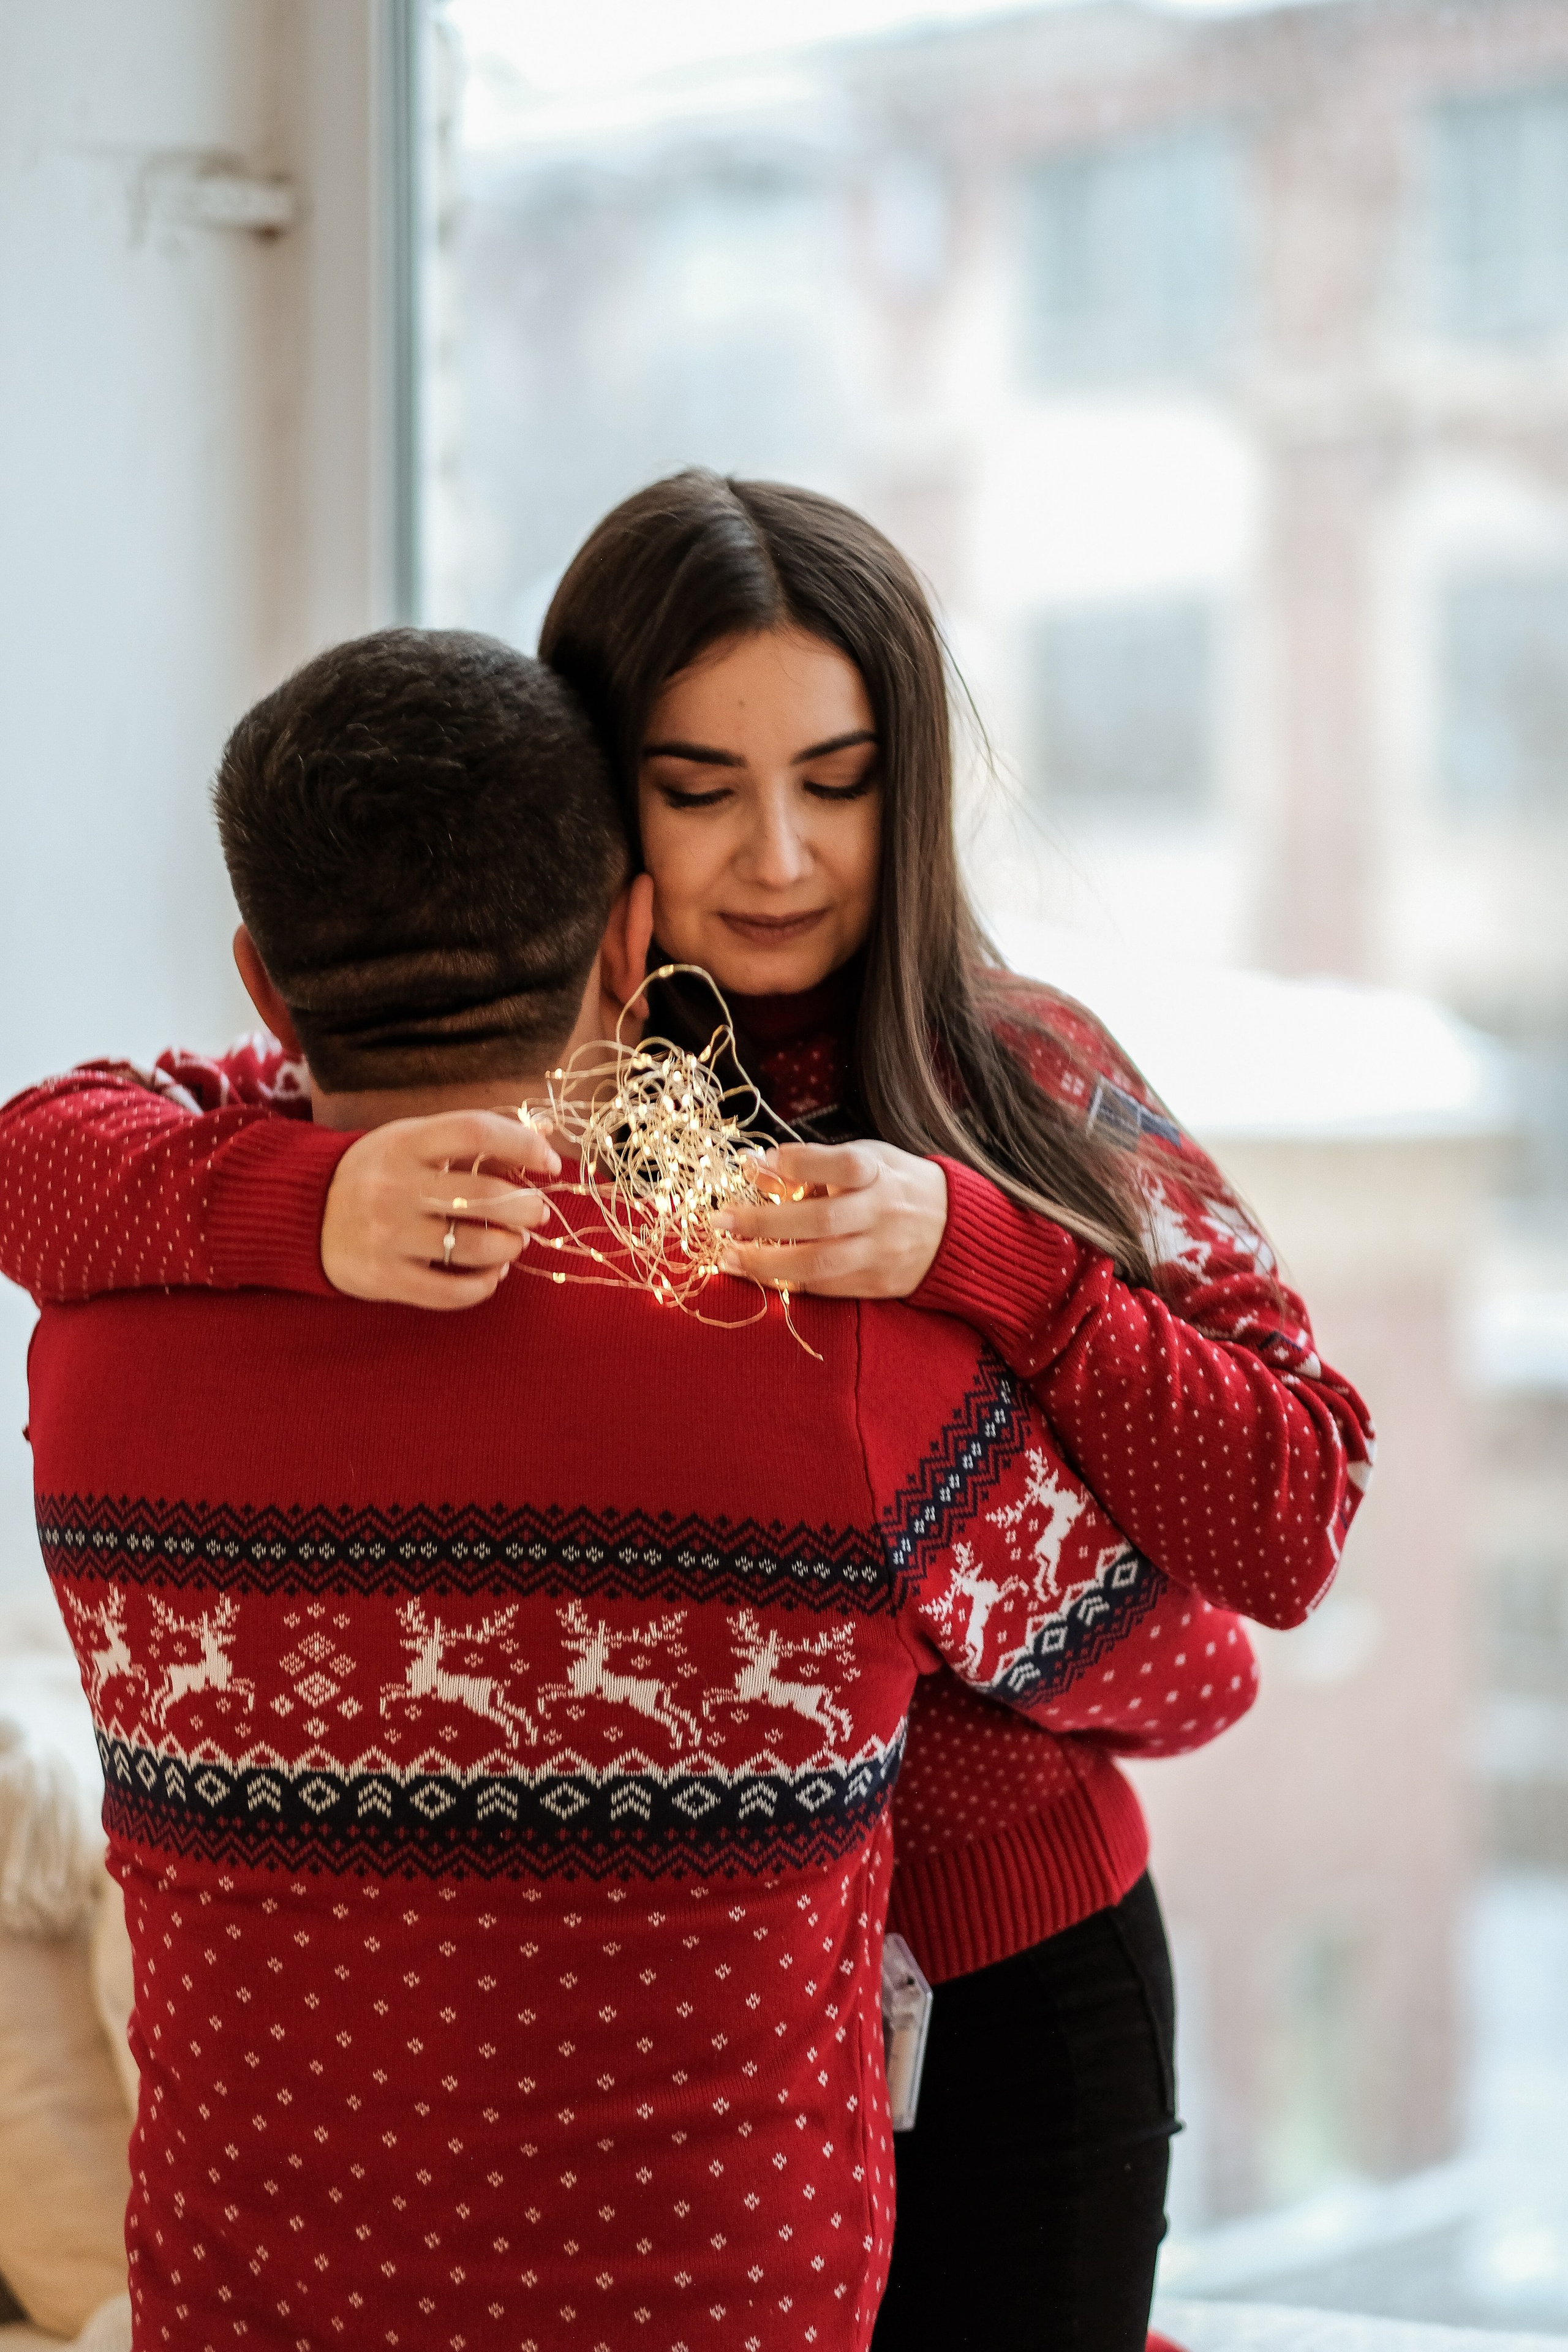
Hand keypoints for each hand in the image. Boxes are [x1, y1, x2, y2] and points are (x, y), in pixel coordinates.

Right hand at [321, 1109, 560, 1309]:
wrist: (301, 1212)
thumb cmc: (375, 1173)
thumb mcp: (409, 1141)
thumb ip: (466, 1140)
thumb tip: (542, 1137)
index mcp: (405, 1142)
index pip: (475, 1131)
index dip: (523, 1144)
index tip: (550, 1163)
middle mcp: (396, 1186)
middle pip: (483, 1194)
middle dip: (526, 1206)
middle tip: (536, 1213)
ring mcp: (388, 1235)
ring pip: (473, 1246)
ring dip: (509, 1247)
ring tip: (513, 1243)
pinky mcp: (384, 1278)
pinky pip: (449, 1291)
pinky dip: (482, 1285)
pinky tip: (491, 1274)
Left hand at [714, 1141, 947, 1298]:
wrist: (956, 1230)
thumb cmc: (897, 1186)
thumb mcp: (867, 1160)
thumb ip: (814, 1164)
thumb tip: (756, 1167)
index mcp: (881, 1173)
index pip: (843, 1164)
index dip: (801, 1163)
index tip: (763, 1162)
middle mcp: (881, 1213)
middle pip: (822, 1220)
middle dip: (765, 1222)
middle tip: (720, 1220)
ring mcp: (880, 1253)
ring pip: (820, 1263)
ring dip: (767, 1263)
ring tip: (728, 1258)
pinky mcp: (876, 1284)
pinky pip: (826, 1288)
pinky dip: (788, 1283)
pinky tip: (758, 1275)